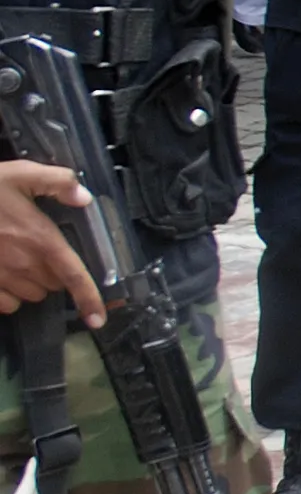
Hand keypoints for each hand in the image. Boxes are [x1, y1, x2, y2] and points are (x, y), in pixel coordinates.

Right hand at [0, 161, 104, 326]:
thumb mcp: (21, 173)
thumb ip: (58, 182)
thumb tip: (85, 197)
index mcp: (41, 240)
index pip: (74, 276)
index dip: (90, 299)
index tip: (98, 320)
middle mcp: (24, 264)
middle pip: (54, 285)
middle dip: (54, 274)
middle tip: (40, 250)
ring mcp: (1, 278)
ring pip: (32, 296)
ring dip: (33, 284)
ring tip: (19, 259)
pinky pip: (7, 305)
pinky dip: (10, 296)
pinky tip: (4, 275)